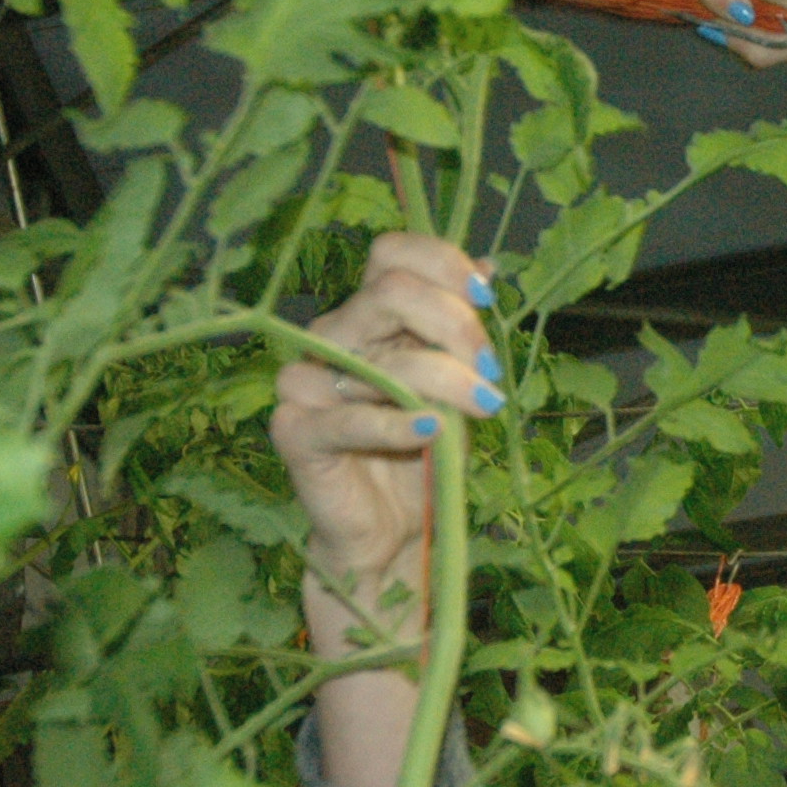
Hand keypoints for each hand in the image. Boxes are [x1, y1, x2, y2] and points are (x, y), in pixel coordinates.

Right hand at [270, 232, 500, 649]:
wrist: (393, 532)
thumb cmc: (423, 452)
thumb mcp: (458, 383)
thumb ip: (460, 328)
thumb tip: (489, 268)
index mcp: (367, 314)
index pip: (391, 253)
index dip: (442, 263)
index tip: (487, 298)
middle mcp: (331, 337)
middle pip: (389, 290)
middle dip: (454, 323)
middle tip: (491, 367)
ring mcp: (305, 381)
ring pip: (383, 357)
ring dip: (447, 380)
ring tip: (485, 407)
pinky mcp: (295, 430)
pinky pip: (351, 418)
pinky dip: (399, 424)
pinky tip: (432, 433)